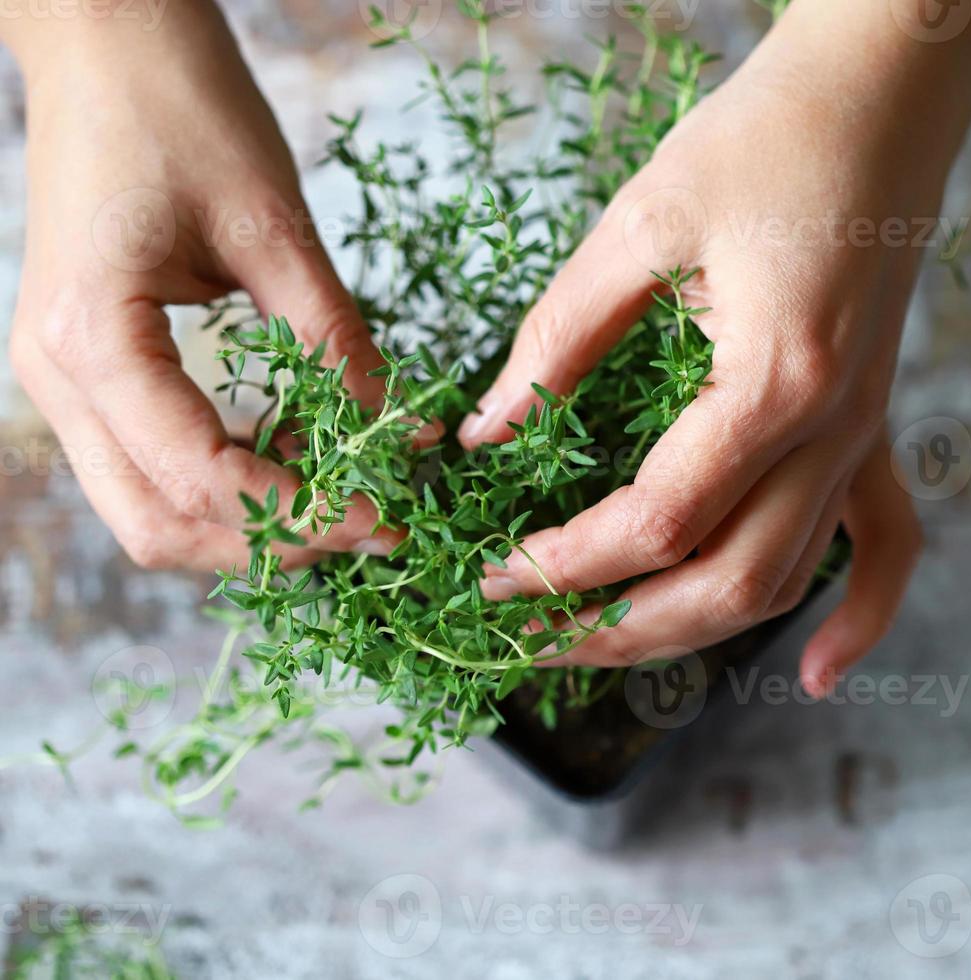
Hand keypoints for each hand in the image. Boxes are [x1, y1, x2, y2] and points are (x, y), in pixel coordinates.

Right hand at [4, 5, 401, 570]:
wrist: (110, 43)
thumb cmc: (182, 108)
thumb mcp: (276, 227)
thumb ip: (335, 340)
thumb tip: (404, 436)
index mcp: (91, 338)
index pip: (198, 478)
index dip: (301, 512)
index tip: (390, 513)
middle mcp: (60, 376)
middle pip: (158, 526)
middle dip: (271, 541)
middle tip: (374, 524)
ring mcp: (68, 378)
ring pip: (152, 507)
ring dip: (251, 523)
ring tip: (350, 497)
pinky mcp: (97, 367)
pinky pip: (157, 462)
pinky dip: (232, 481)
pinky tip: (304, 455)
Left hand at [459, 1, 970, 693]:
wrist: (883, 93)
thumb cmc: (768, 134)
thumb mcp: (643, 224)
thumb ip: (559, 339)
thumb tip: (488, 432)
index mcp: (776, 378)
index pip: (659, 520)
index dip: (565, 565)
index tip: (491, 576)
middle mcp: (837, 427)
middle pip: (729, 582)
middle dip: (617, 630)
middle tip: (526, 638)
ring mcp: (866, 432)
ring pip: (787, 579)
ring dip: (691, 630)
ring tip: (604, 646)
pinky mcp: (876, 422)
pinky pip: (887, 544)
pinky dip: (860, 618)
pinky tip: (816, 674)